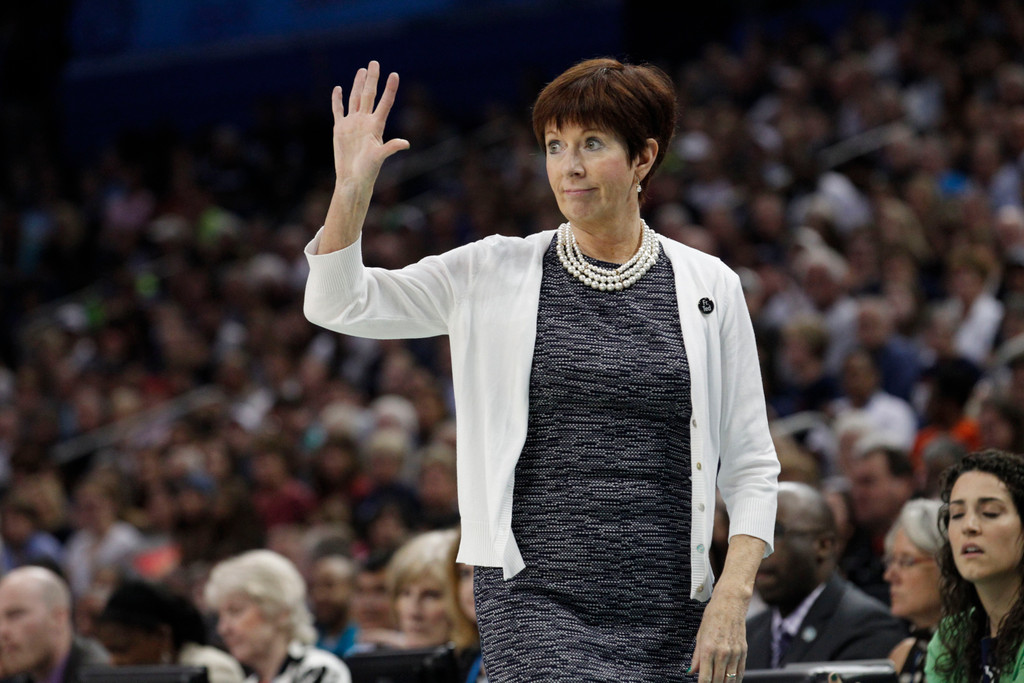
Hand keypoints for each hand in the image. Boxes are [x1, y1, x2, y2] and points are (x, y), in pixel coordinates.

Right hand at [331, 60, 409, 193]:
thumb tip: (405, 143)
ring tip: (362, 70)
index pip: (384, 102)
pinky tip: (339, 89)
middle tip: (375, 62)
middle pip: (369, 95)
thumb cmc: (368, 170)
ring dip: (358, 84)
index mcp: (376, 126)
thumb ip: (391, 147)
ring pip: (355, 99)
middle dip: (372, 79)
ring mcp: (352, 124)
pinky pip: (339, 110)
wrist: (352, 178)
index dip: (390, 89)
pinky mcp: (340, 128)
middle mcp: (365, 121)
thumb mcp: (380, 157)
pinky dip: (338, 100)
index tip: (395, 74)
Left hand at [688, 589, 747, 682]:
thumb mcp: (699, 635)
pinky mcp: (743, 651)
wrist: (730, 604)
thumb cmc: (713, 616)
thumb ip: (696, 656)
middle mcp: (722, 653)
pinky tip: (731, 682)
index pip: (705, 678)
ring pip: (730, 679)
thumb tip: (691, 671)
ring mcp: (734, 653)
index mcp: (708, 649)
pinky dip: (735, 680)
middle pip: (718, 681)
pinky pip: (740, 672)